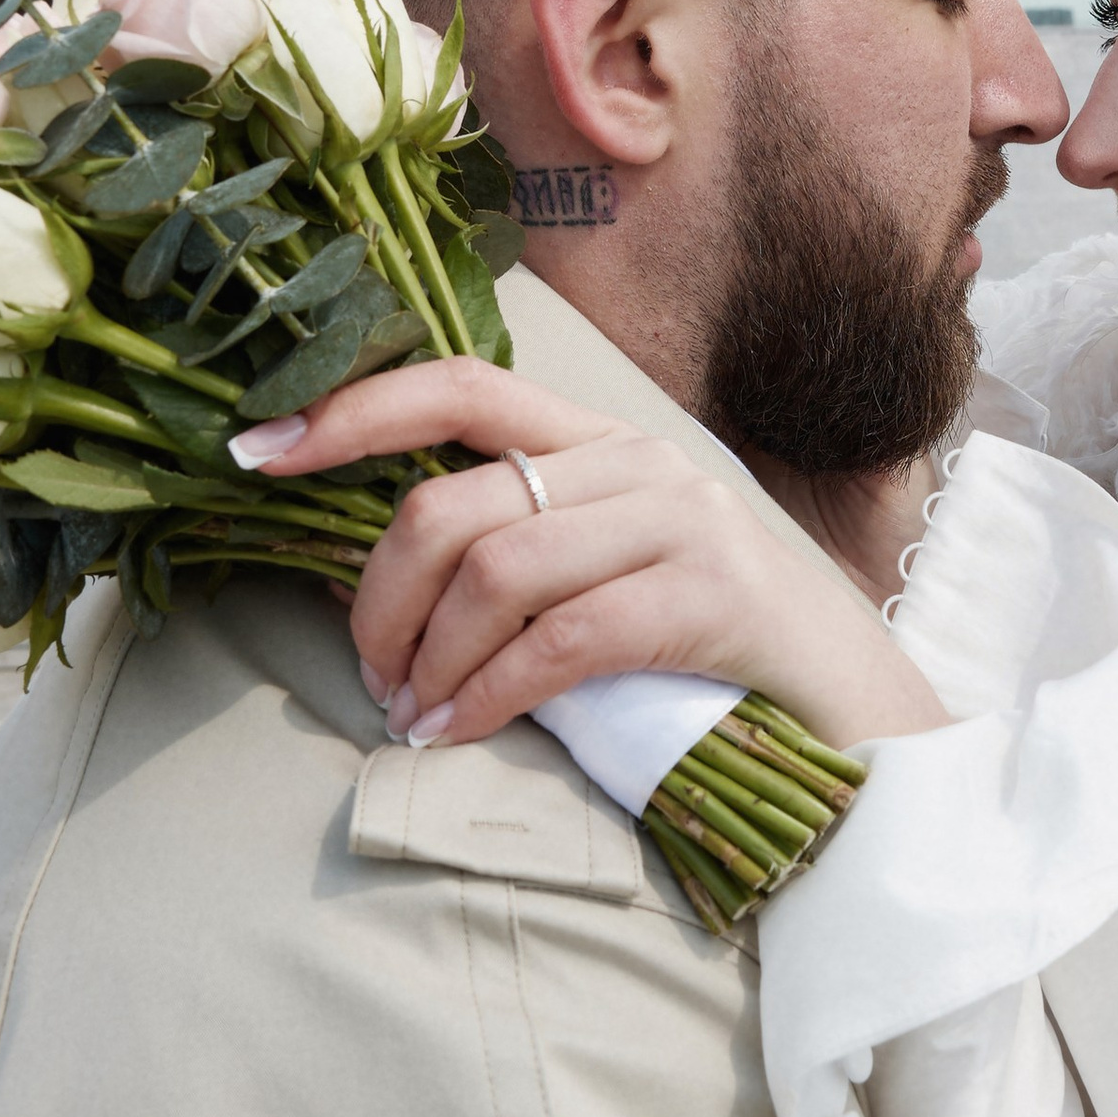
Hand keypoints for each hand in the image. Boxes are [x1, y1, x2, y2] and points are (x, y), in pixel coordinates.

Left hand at [232, 359, 949, 754]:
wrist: (860, 714)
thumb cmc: (713, 659)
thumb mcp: (608, 582)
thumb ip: (519, 560)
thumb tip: (376, 589)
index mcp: (605, 443)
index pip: (461, 385)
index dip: (351, 410)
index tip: (257, 450)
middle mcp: (640, 463)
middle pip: (455, 499)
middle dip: (379, 596)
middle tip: (369, 675)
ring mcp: (682, 523)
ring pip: (496, 567)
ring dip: (426, 658)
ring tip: (410, 716)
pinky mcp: (711, 598)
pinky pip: (559, 640)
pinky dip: (487, 694)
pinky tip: (460, 731)